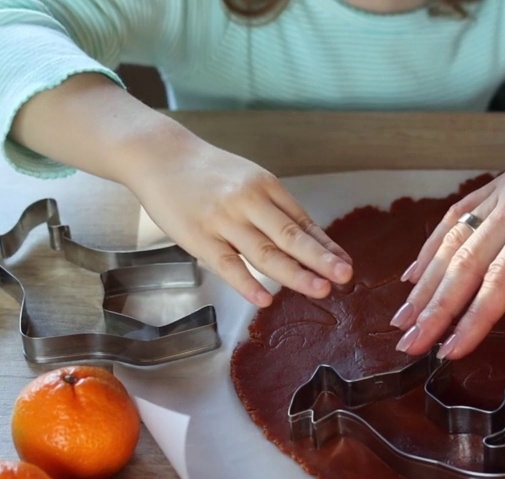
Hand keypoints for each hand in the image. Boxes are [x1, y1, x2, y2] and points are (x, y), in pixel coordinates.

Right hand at [128, 138, 351, 306]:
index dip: (326, 246)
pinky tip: (265, 299)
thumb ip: (274, 208)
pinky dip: (247, 283)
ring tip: (320, 290)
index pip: (302, 222)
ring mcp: (223, 220)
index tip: (346, 264)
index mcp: (265, 186)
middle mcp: (248, 202)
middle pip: (290, 236)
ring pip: (264, 252)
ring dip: (295, 274)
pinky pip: (227, 264)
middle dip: (321, 259)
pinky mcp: (198, 236)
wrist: (158, 154)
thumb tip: (310, 239)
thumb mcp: (247, 180)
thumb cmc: (207, 172)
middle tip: (345, 276)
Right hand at [390, 95, 504, 357]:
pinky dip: (431, 246)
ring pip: (452, 239)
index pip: (502, 278)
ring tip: (402, 320)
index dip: (473, 318)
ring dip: (425, 283)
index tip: (451, 350)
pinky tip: (415, 273)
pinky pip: (458, 215)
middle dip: (434, 309)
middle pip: (464, 262)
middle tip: (410, 346)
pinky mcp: (504, 182)